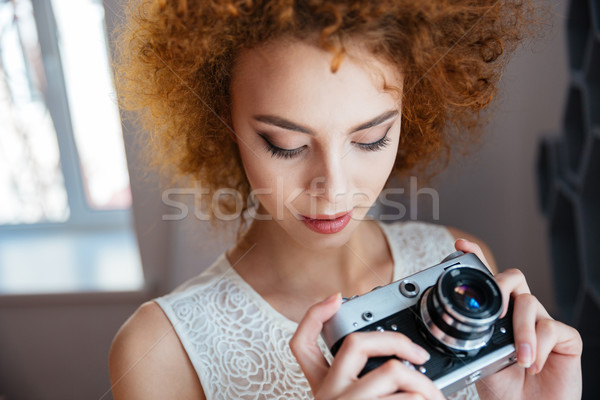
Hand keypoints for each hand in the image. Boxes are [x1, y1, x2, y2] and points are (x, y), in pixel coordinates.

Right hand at [289, 293, 444, 399]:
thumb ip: (356, 383)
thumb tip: (393, 359)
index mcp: (322, 389)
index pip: (300, 343)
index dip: (314, 315)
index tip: (334, 298)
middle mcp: (330, 395)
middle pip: (357, 343)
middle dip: (396, 340)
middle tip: (418, 354)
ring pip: (394, 372)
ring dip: (426, 384)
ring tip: (435, 396)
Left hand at [455, 239, 582, 399]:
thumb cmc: (502, 386)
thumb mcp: (479, 357)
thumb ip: (475, 334)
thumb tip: (459, 317)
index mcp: (497, 313)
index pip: (489, 280)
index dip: (476, 258)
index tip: (460, 246)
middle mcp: (520, 312)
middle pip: (513, 278)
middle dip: (501, 286)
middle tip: (495, 312)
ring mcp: (543, 322)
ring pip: (529, 303)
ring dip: (521, 331)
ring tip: (518, 358)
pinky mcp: (566, 337)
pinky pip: (551, 328)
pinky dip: (539, 347)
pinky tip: (533, 365)